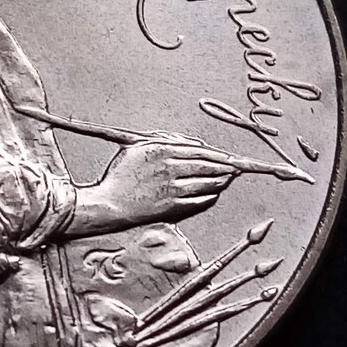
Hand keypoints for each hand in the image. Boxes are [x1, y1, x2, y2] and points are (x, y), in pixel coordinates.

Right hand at [91, 138, 237, 226]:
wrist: (108, 204)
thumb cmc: (120, 174)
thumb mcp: (136, 147)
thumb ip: (164, 140)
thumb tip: (194, 143)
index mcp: (160, 150)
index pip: (199, 150)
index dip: (218, 153)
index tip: (229, 155)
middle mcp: (168, 168)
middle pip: (207, 166)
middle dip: (226, 166)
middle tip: (238, 167)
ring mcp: (171, 188)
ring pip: (206, 183)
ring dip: (221, 180)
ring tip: (229, 178)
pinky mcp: (172, 206)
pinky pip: (199, 201)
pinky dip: (210, 196)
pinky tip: (215, 193)